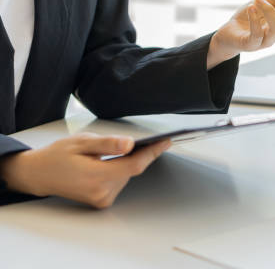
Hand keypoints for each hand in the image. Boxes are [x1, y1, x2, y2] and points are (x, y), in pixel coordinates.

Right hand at [0, 133, 170, 207]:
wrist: (39, 174)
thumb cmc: (58, 156)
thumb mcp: (82, 142)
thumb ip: (108, 144)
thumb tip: (130, 144)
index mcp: (96, 176)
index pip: (134, 165)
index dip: (153, 152)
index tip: (167, 141)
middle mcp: (101, 191)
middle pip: (132, 170)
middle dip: (137, 154)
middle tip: (140, 140)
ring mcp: (101, 199)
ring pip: (126, 176)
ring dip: (125, 163)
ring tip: (109, 153)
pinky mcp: (101, 201)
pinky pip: (119, 182)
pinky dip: (118, 171)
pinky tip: (105, 164)